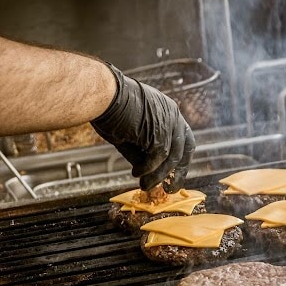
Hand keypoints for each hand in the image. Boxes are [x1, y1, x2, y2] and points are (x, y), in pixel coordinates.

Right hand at [92, 64, 194, 191]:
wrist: (101, 95)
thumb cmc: (110, 111)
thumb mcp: (131, 135)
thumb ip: (142, 152)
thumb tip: (148, 175)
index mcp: (168, 111)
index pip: (183, 139)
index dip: (180, 159)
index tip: (174, 174)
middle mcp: (173, 115)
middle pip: (183, 150)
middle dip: (177, 173)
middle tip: (168, 189)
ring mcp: (168, 123)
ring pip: (170, 158)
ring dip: (157, 176)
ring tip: (144, 186)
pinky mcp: (159, 132)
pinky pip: (157, 158)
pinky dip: (146, 169)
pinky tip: (136, 174)